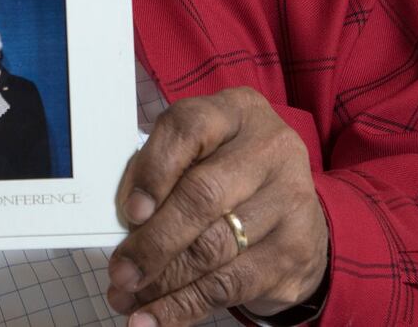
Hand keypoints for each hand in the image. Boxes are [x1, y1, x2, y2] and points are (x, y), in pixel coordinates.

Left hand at [106, 87, 327, 324]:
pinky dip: (187, 306)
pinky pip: (232, 284)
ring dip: (163, 282)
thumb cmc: (225, 172)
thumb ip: (160, 172)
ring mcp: (290, 199)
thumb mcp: (197, 154)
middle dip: (154, 242)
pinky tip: (157, 317)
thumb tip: (123, 221)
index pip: (187, 129)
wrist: (294, 208)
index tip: (129, 212)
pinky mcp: (297, 249)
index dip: (154, 171)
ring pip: (215, 248)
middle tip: (120, 273)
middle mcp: (269, 148)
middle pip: (203, 196)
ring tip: (128, 299)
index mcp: (234, 111)